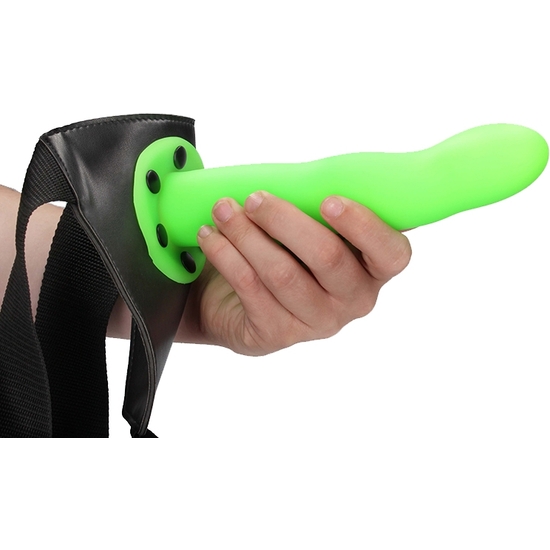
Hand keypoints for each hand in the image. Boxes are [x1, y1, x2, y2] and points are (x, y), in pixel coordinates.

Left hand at [177, 192, 411, 355]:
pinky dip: (226, 255)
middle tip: (255, 198)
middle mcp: (353, 300)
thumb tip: (298, 176)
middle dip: (285, 220)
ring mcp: (317, 322)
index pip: (392, 253)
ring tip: (223, 209)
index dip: (364, 226)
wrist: (236, 300)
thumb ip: (317, 208)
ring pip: (282, 272)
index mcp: (372, 269)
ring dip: (247, 234)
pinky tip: (211, 235)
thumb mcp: (307, 228)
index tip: (328, 200)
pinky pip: (250, 288)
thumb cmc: (282, 252)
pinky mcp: (277, 333)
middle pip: (327, 257)